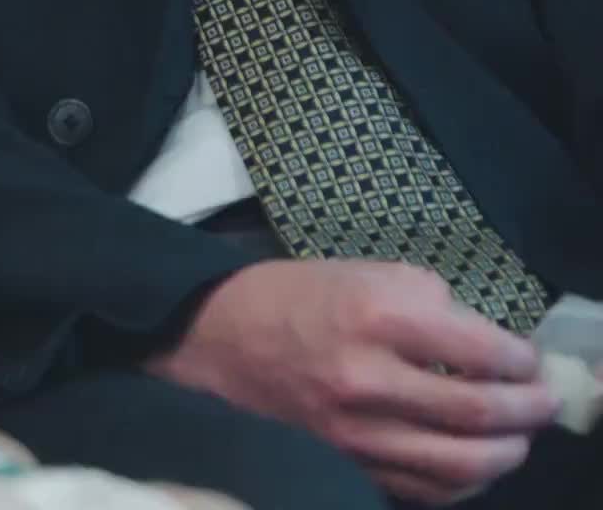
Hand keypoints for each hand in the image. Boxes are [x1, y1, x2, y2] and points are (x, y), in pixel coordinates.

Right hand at [145, 260, 558, 503]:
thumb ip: (427, 301)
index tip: (533, 359)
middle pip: (477, 413)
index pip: (479, 349)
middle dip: (527, 410)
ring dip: (505, 454)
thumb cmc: (293, 296)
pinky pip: (423, 490)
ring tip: (520, 439)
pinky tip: (475, 465)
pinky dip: (462, 484)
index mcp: (376, 313)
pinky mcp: (346, 467)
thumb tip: (482, 339)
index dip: (521, 359)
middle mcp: (369, 378)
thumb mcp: (361, 270)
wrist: (215, 342)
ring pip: (458, 465)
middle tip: (544, 402)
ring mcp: (356, 434)